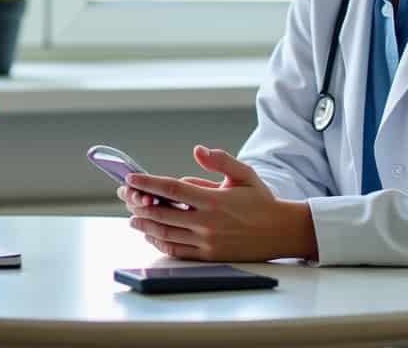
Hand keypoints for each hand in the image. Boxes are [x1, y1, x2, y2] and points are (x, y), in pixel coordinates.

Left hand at [117, 145, 317, 260]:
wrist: (281, 232)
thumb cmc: (260, 201)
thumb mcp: (244, 174)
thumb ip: (220, 160)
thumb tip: (197, 150)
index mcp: (214, 200)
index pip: (172, 190)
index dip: (148, 184)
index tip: (131, 179)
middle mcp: (208, 223)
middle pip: (163, 214)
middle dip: (139, 204)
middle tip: (125, 196)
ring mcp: (207, 242)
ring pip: (166, 234)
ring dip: (145, 224)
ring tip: (132, 217)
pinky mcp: (209, 256)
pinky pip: (177, 251)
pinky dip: (160, 242)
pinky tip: (151, 234)